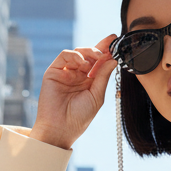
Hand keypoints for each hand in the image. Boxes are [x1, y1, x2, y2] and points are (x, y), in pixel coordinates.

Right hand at [30, 36, 117, 150]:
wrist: (60, 128)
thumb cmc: (79, 117)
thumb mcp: (96, 95)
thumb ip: (103, 76)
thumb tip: (113, 59)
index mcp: (89, 81)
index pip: (98, 63)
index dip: (107, 52)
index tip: (116, 42)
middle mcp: (77, 75)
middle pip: (89, 55)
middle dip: (101, 47)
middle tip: (111, 44)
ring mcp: (65, 72)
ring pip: (78, 53)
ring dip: (90, 52)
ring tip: (98, 57)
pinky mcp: (53, 72)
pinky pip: (64, 56)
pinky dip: (75, 55)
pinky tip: (84, 62)